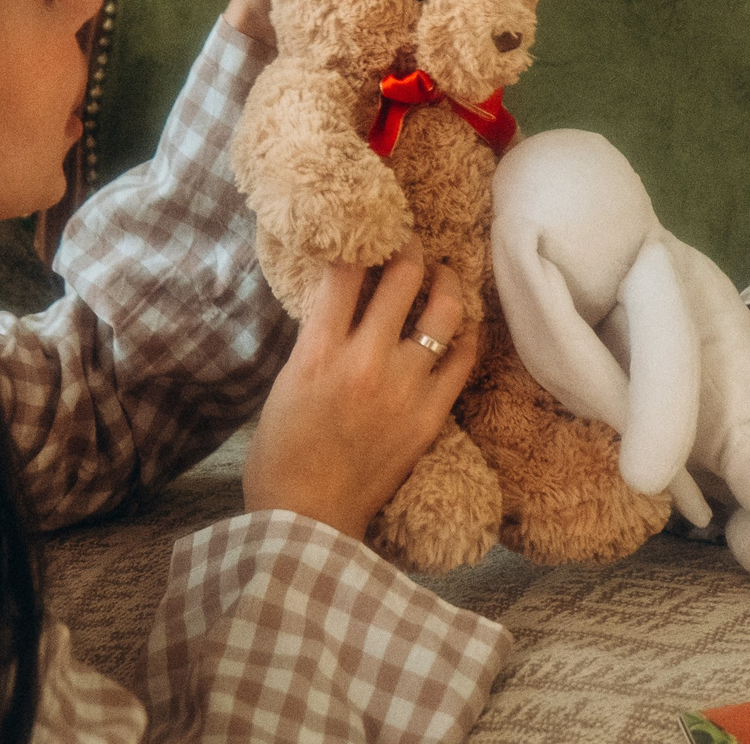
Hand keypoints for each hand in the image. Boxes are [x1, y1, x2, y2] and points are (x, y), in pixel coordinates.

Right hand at [244, 246, 479, 541]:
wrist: (309, 519)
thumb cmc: (282, 455)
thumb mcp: (285, 383)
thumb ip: (315, 339)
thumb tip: (339, 301)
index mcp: (318, 352)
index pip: (345, 272)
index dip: (359, 242)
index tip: (368, 230)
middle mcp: (365, 361)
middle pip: (401, 278)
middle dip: (408, 249)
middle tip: (409, 243)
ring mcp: (404, 388)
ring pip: (443, 311)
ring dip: (445, 282)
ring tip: (442, 275)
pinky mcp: (431, 415)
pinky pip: (463, 358)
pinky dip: (467, 332)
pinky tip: (464, 323)